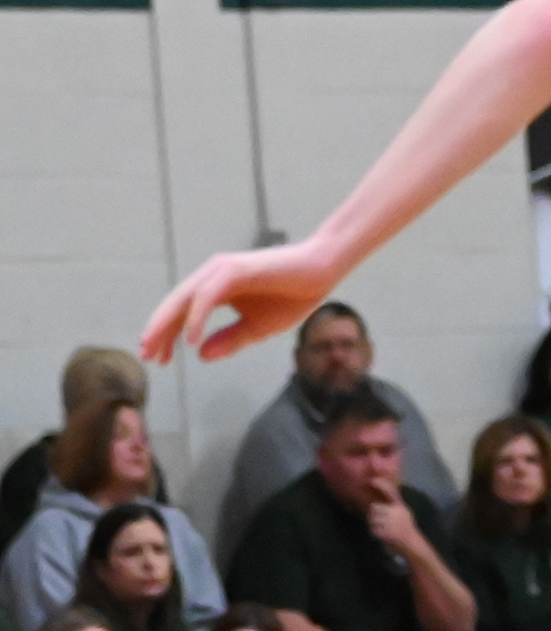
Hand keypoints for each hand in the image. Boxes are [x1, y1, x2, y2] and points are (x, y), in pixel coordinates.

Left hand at [141, 237, 344, 364]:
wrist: (323, 271)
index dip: (168, 336)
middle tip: (147, 357)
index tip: (159, 360)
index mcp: (217, 289)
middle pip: (175, 305)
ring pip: (184, 298)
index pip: (182, 312)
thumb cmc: (294, 295)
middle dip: (158, 332)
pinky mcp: (236, 269)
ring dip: (168, 325)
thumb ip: (229, 340)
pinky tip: (190, 338)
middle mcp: (214, 275)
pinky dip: (196, 316)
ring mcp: (223, 270)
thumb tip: (201, 355)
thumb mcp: (257, 328)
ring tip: (158, 350)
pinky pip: (207, 296)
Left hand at [365, 480, 424, 557]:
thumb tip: (381, 498)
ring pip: (371, 518)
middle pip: (374, 507)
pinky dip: (374, 531)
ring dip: (373, 522)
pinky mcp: (384, 532)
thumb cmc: (406, 526)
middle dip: (373, 513)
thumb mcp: (404, 512)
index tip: (372, 480)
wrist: (410, 542)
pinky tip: (381, 533)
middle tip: (379, 519)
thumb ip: (394, 505)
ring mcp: (389, 522)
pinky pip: (371, 528)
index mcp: (400, 505)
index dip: (381, 485)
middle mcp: (395, 512)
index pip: (390, 491)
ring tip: (380, 526)